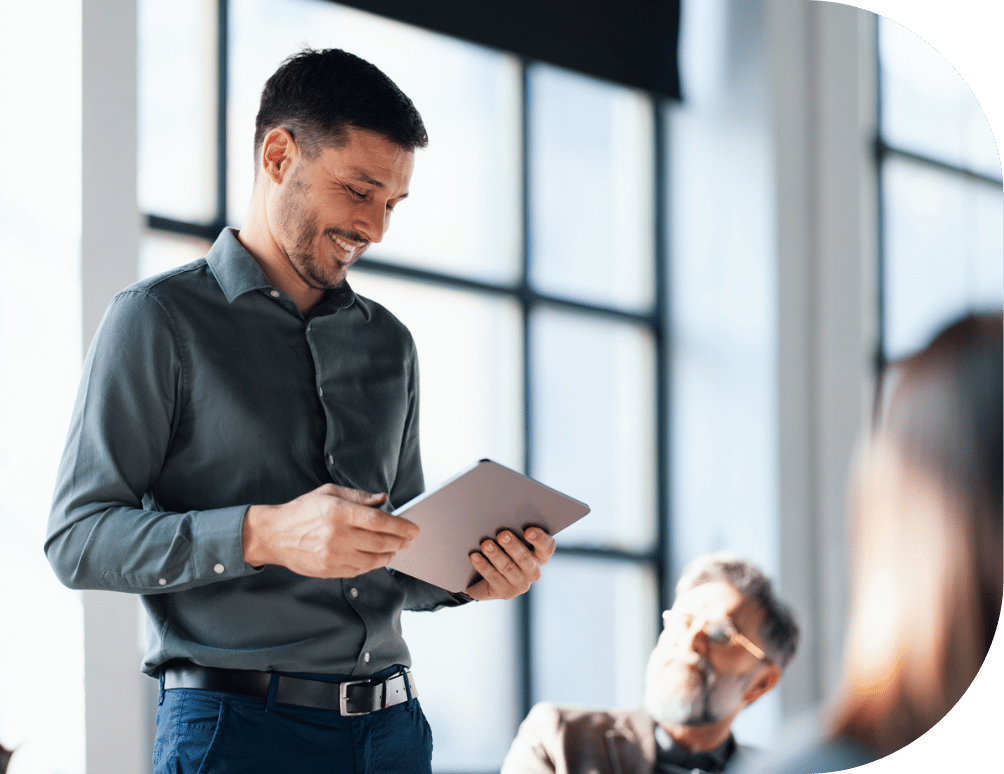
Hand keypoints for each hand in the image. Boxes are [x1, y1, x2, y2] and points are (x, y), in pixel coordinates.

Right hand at [242, 484, 418, 577]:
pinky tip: (377, 557)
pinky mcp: (329, 570)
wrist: (274, 535)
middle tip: (410, 540)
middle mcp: (337, 536)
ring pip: (372, 560)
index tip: (414, 529)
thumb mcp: (329, 492)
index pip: (378, 521)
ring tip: (396, 548)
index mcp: (338, 512)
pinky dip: (372, 564)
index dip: (401, 526)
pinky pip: (359, 570)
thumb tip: (383, 499)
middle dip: (400, 542)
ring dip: (389, 555)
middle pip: (380, 542)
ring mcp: (333, 556)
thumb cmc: (303, 510)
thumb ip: (359, 497)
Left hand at [464, 528, 555, 600]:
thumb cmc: (503, 549)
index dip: (539, 538)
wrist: (487, 576)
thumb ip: (513, 531)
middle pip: (525, 557)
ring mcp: (521, 583)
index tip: (528, 531)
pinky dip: (483, 566)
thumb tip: (501, 516)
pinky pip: (494, 577)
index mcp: (541, 554)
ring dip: (496, 555)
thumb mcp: (511, 539)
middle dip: (512, 545)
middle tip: (502, 534)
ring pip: (508, 568)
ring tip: (486, 544)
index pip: (547, 546)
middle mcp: (534, 571)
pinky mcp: (506, 592)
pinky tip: (475, 557)